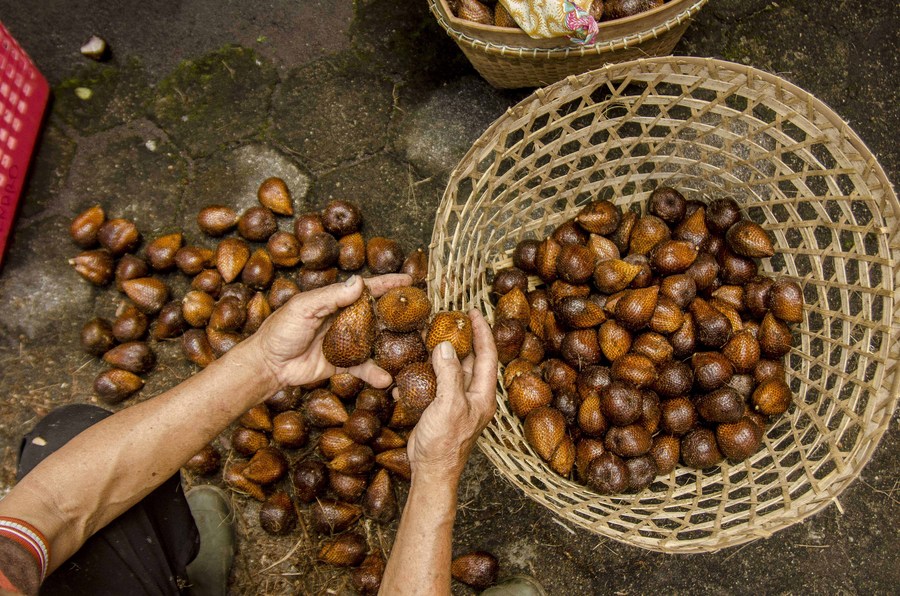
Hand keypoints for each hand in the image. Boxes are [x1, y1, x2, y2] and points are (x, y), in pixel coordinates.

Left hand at [251, 274, 410, 388]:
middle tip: (421, 314)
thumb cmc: (280, 331)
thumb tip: (359, 283)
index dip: (388, 284)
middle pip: (377, 313)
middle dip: (398, 314)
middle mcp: (345, 319)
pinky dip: (375, 373)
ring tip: (414, 346)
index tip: (409, 280)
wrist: (268, 364)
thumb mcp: (304, 308)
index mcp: (335, 301)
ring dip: (393, 344)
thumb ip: (331, 297)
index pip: (366, 289)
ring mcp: (346, 342)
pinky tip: (386, 378)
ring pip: (375, 340)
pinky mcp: (343, 363)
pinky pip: (364, 367)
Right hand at [406, 309, 497, 479]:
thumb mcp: (450, 405)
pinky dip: (425, 371)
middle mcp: (472, 396)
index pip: (487, 355)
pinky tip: (413, 363)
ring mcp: (455, 402)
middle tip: (448, 319)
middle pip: (469, 360)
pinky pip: (434, 383)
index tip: (474, 312)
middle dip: (460, 338)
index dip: (482, 332)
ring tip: (428, 334)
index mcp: (482, 394)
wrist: (431, 471)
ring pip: (450, 370)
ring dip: (441, 353)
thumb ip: (450, 375)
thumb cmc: (446, 443)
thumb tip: (447, 347)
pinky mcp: (438, 408)